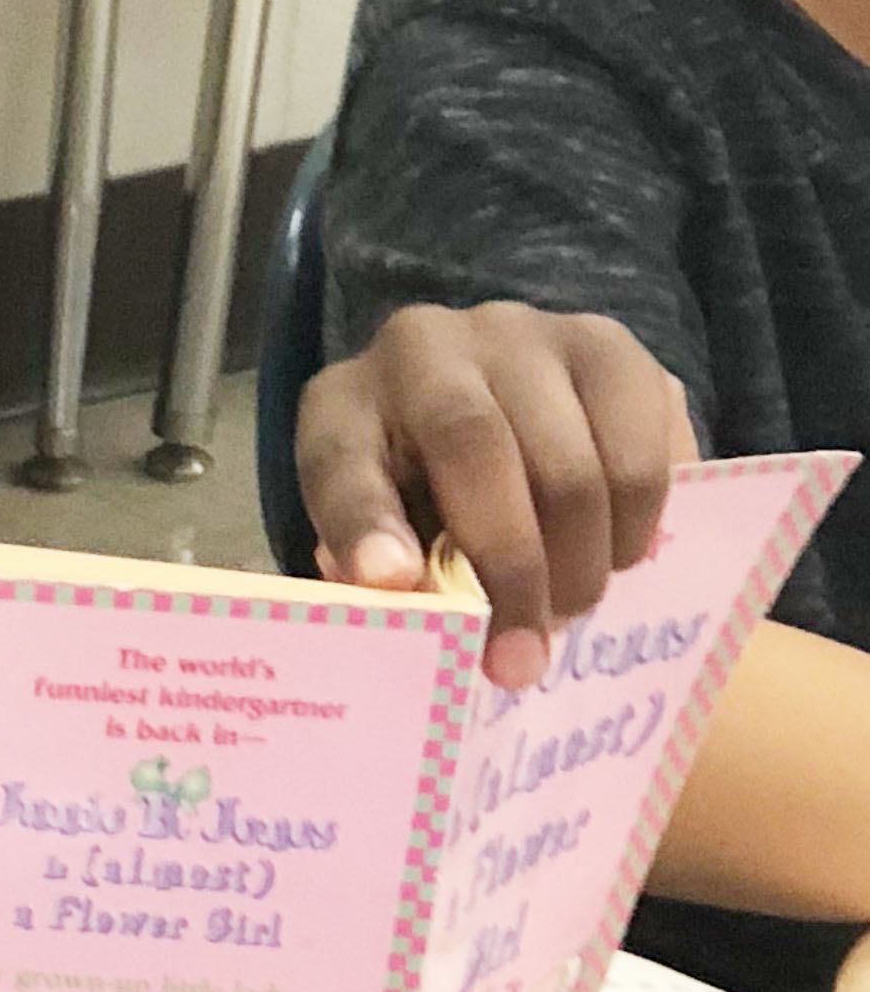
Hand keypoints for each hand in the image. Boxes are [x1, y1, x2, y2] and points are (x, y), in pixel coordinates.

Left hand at [294, 303, 694, 688]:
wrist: (490, 398)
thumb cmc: (415, 486)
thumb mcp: (375, 525)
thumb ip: (375, 562)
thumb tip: (398, 591)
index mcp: (344, 403)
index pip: (343, 461)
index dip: (365, 528)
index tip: (390, 582)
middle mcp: (426, 346)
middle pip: (478, 451)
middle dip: (511, 570)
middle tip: (525, 656)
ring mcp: (523, 335)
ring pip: (573, 461)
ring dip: (584, 558)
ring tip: (574, 607)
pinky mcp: (608, 346)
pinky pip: (647, 446)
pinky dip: (642, 519)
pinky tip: (620, 553)